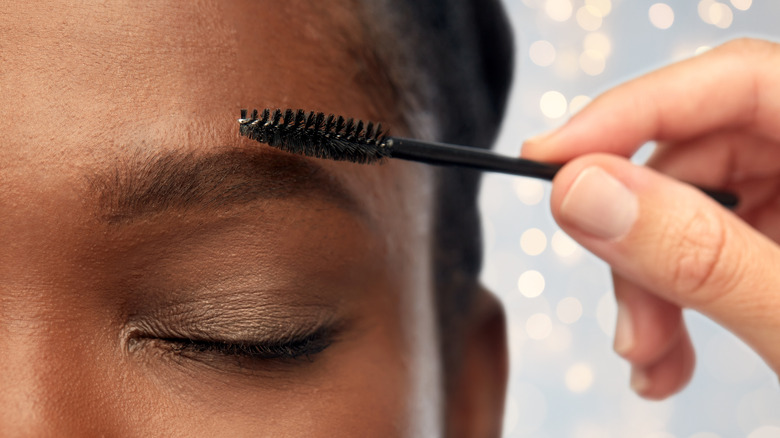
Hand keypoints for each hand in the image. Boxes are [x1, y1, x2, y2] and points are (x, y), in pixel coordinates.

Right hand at [522, 38, 779, 399]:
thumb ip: (702, 255)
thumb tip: (584, 192)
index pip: (739, 81)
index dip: (633, 112)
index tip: (549, 159)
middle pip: (701, 160)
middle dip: (640, 242)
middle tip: (621, 313)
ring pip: (689, 212)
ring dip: (650, 287)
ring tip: (649, 355)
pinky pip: (707, 252)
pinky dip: (674, 304)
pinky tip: (670, 356)